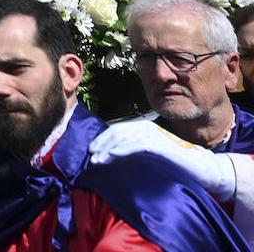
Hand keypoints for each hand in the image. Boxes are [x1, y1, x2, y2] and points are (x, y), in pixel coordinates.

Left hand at [89, 120, 237, 200]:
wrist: (205, 168)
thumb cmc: (179, 162)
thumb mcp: (154, 153)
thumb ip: (138, 150)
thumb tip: (115, 156)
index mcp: (146, 128)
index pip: (119, 129)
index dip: (104, 138)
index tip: (92, 150)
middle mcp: (148, 128)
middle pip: (118, 131)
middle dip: (102, 142)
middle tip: (91, 154)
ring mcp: (154, 135)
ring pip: (124, 137)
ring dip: (108, 148)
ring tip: (97, 159)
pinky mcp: (160, 144)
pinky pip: (136, 144)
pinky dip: (122, 149)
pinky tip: (112, 155)